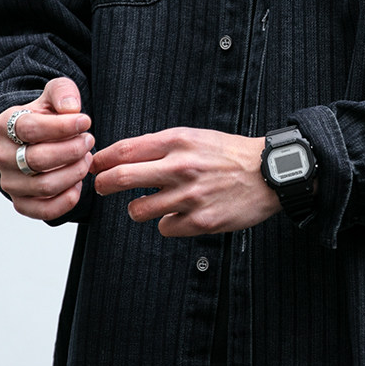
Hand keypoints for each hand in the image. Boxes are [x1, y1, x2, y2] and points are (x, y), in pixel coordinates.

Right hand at [0, 77, 93, 219]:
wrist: (38, 140)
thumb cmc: (48, 116)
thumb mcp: (54, 94)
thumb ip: (63, 92)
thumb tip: (71, 108)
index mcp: (4, 126)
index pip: (29, 128)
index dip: (62, 127)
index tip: (86, 122)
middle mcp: (1, 156)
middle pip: (38, 159)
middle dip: (72, 150)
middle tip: (89, 141)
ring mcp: (9, 182)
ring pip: (44, 186)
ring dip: (74, 173)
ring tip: (86, 159)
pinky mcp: (21, 203)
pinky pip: (45, 211)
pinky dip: (67, 200)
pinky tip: (78, 184)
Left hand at [91, 127, 279, 237]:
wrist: (269, 173)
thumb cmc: (229, 154)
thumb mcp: (195, 137)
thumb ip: (161, 146)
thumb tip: (122, 157)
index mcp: (178, 142)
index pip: (125, 150)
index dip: (102, 160)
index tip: (95, 166)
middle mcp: (181, 167)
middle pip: (122, 178)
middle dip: (103, 184)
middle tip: (101, 187)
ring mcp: (191, 196)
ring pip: (138, 210)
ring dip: (137, 208)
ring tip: (148, 204)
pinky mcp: (201, 221)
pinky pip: (165, 228)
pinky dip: (167, 223)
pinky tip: (180, 214)